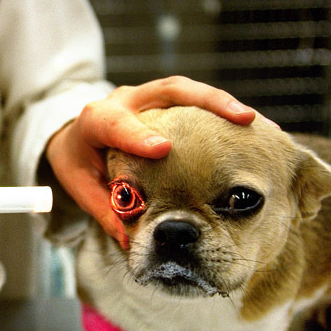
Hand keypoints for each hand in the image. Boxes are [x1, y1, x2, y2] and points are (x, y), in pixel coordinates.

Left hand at [45, 76, 257, 244]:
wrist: (73, 136)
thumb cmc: (78, 163)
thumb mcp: (80, 188)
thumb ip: (105, 211)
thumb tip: (131, 241)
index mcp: (96, 121)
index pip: (115, 124)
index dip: (137, 135)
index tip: (161, 149)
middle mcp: (125, 101)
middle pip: (168, 89)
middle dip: (208, 102)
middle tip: (243, 120)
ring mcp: (147, 96)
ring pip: (187, 90)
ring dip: (224, 103)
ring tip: (257, 123)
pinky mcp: (163, 99)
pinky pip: (195, 99)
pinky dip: (222, 110)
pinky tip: (250, 126)